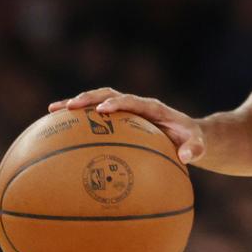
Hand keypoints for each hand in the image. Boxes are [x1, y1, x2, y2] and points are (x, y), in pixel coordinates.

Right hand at [49, 88, 205, 163]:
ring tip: (52, 111)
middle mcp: (137, 106)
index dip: (118, 103)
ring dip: (77, 104)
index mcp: (153, 108)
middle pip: (109, 95)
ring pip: (98, 102)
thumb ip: (195, 149)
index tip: (102, 111)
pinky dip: (78, 121)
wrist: (189, 136)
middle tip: (68, 107)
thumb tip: (186, 156)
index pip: (133, 101)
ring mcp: (126, 112)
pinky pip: (96, 119)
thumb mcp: (199, 145)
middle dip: (89, 98)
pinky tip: (57, 131)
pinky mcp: (119, 121)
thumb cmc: (192, 141)